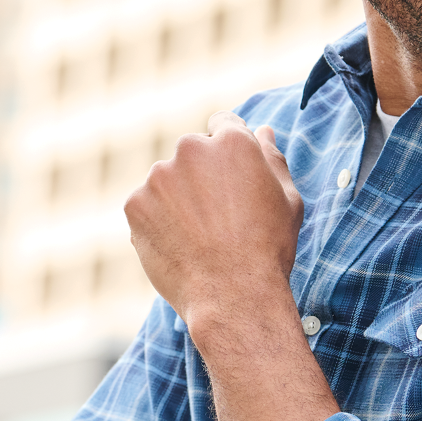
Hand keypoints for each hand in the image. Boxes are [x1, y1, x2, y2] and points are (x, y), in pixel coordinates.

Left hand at [125, 114, 304, 332]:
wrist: (233, 295)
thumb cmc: (269, 248)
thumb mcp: (287, 200)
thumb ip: (272, 158)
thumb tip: (262, 130)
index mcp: (232, 142)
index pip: (222, 125)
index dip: (227, 152)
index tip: (229, 178)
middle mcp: (190, 149)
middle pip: (191, 154)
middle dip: (200, 176)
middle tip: (218, 218)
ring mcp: (158, 176)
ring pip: (166, 181)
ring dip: (176, 200)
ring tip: (200, 238)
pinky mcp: (134, 204)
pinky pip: (145, 207)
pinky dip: (157, 222)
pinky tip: (179, 246)